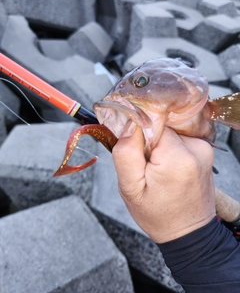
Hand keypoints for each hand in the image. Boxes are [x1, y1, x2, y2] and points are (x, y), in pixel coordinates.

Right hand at [112, 126, 215, 242]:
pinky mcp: (205, 149)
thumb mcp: (130, 189)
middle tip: (146, 166)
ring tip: (158, 169)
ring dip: (160, 145)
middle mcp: (196, 148)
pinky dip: (170, 148)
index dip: (138, 136)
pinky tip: (169, 167)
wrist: (189, 230)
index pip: (151, 124)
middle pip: (161, 126)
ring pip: (170, 131)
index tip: (137, 155)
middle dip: (149, 141)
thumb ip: (126, 153)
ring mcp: (204, 148)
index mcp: (177, 158)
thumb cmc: (158, 214)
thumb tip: (130, 123)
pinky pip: (180, 138)